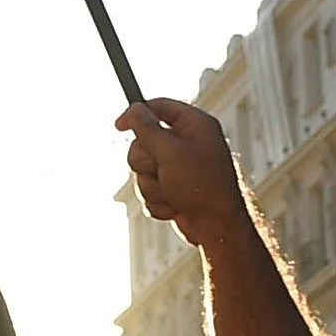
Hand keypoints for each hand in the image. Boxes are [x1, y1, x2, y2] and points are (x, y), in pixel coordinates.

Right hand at [117, 98, 246, 234]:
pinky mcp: (173, 189)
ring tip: (173, 194)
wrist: (217, 228)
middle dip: (147, 163)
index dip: (137, 114)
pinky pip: (149, 190)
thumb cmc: (202, 187)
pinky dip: (158, 201)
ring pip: (143, 170)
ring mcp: (179, 168)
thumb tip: (133, 109)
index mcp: (194, 126)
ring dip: (152, 186)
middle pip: (144, 142)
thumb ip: (147, 129)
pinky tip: (176, 207)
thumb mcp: (170, 152)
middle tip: (162, 170)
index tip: (118, 126)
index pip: (160, 107)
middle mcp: (187, 143)